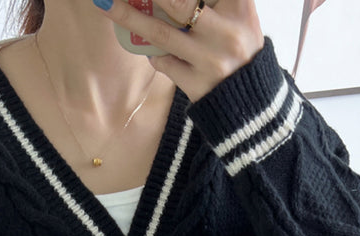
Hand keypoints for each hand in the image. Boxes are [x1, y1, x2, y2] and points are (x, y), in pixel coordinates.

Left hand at [92, 0, 264, 103]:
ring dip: (129, 17)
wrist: (253, 102)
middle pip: (177, 2)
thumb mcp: (239, 15)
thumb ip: (214, 1)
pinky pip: (163, 62)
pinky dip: (152, 53)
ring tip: (106, 4)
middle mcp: (227, 32)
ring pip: (161, 33)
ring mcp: (210, 61)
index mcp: (240, 6)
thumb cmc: (241, 48)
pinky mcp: (197, 85)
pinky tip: (149, 48)